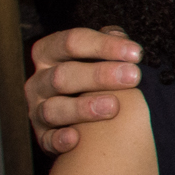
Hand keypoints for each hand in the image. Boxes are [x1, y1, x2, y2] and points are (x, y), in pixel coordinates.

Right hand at [26, 26, 144, 153]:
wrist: (83, 115)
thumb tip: (117, 34)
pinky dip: (59, 140)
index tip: (136, 53)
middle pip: (62, 75)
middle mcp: (39, 82)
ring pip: (53, 109)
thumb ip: (109, 44)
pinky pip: (47, 139)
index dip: (104, 45)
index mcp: (50, 54)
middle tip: (134, 76)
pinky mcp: (42, 137)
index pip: (72, 42)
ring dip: (83, 107)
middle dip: (99, 75)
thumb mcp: (99, 56)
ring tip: (113, 106)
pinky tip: (76, 138)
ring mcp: (38, 110)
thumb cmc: (93, 78)